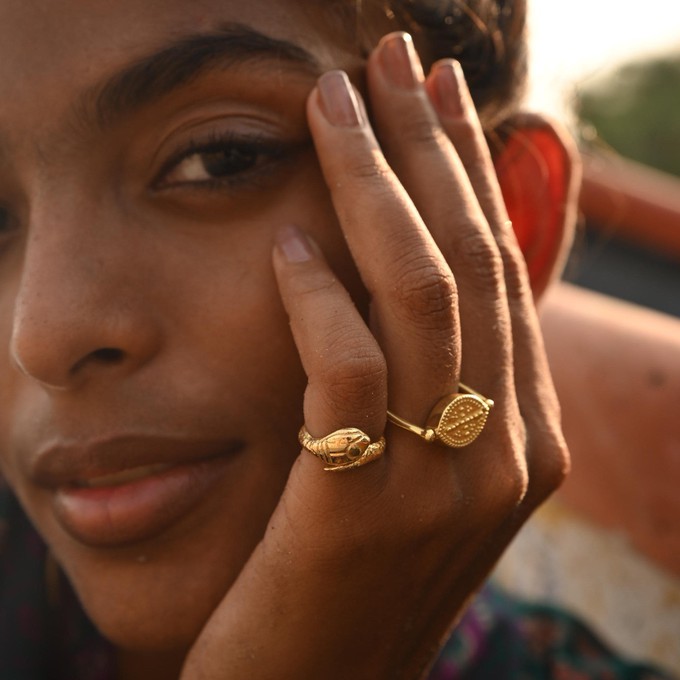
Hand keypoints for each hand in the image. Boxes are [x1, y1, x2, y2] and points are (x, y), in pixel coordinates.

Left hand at [182, 32, 567, 679]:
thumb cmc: (353, 570)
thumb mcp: (417, 465)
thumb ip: (432, 376)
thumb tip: (400, 258)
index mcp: (527, 436)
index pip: (502, 271)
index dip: (469, 170)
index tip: (431, 93)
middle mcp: (506, 451)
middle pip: (470, 260)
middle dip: (427, 145)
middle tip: (390, 59)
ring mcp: (446, 483)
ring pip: (420, 293)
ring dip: (371, 183)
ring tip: (332, 103)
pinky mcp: (364, 509)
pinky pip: (348, 366)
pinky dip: (318, 292)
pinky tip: (288, 238)